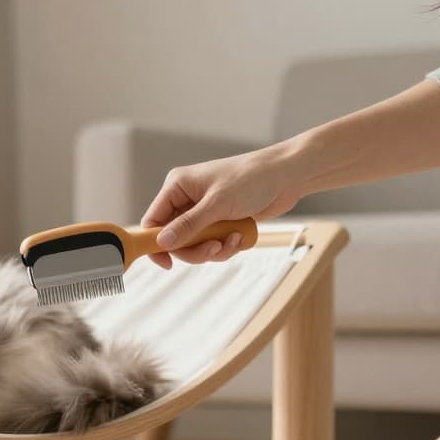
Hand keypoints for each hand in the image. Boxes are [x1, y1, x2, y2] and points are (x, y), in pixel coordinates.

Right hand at [140, 146, 304, 268]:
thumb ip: (188, 225)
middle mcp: (187, 199)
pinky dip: (226, 246)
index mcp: (178, 186)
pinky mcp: (219, 221)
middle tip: (214, 248)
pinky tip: (240, 235)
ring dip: (214, 249)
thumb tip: (162, 242)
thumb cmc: (251, 179)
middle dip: (195, 249)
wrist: (286, 177)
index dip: (155, 243)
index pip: (153, 220)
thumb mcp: (217, 204)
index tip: (167, 263)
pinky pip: (212, 244)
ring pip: (194, 245)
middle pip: (174, 238)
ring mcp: (203, 211)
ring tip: (232, 239)